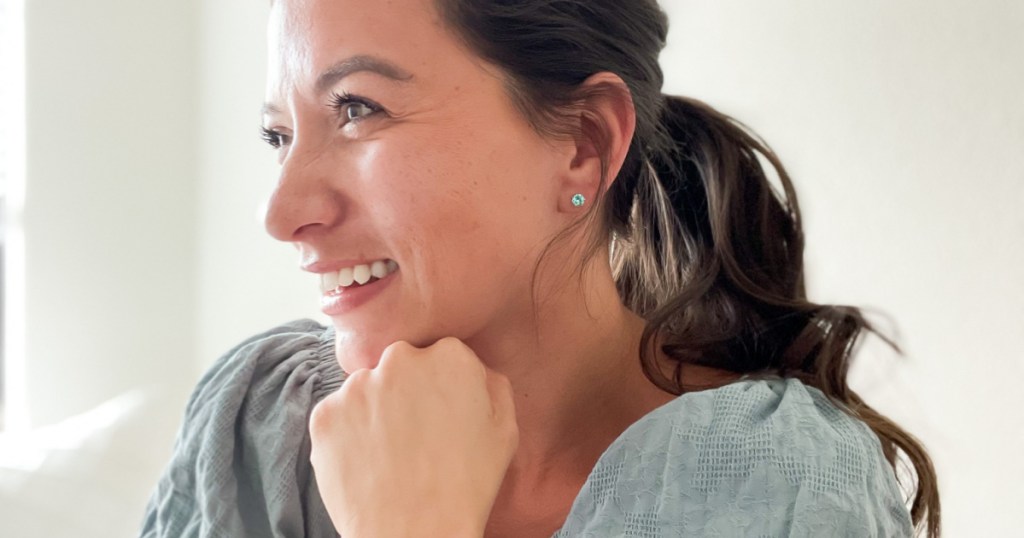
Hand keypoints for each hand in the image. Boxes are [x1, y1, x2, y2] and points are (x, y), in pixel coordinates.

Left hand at [309, 337, 518, 537]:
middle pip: (400, 365)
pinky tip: (367, 462)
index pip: (441, 355)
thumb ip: (491, 383)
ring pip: (366, 389)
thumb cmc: (467, 486)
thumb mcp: (504, 429)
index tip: (442, 414)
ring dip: (375, 411)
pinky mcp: (325, 414)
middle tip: (415, 435)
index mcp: (449, 356)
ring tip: (390, 454)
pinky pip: (337, 416)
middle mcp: (399, 359)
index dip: (442, 387)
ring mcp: (357, 386)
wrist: (416, 533)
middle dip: (406, 391)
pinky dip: (347, 435)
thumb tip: (474, 369)